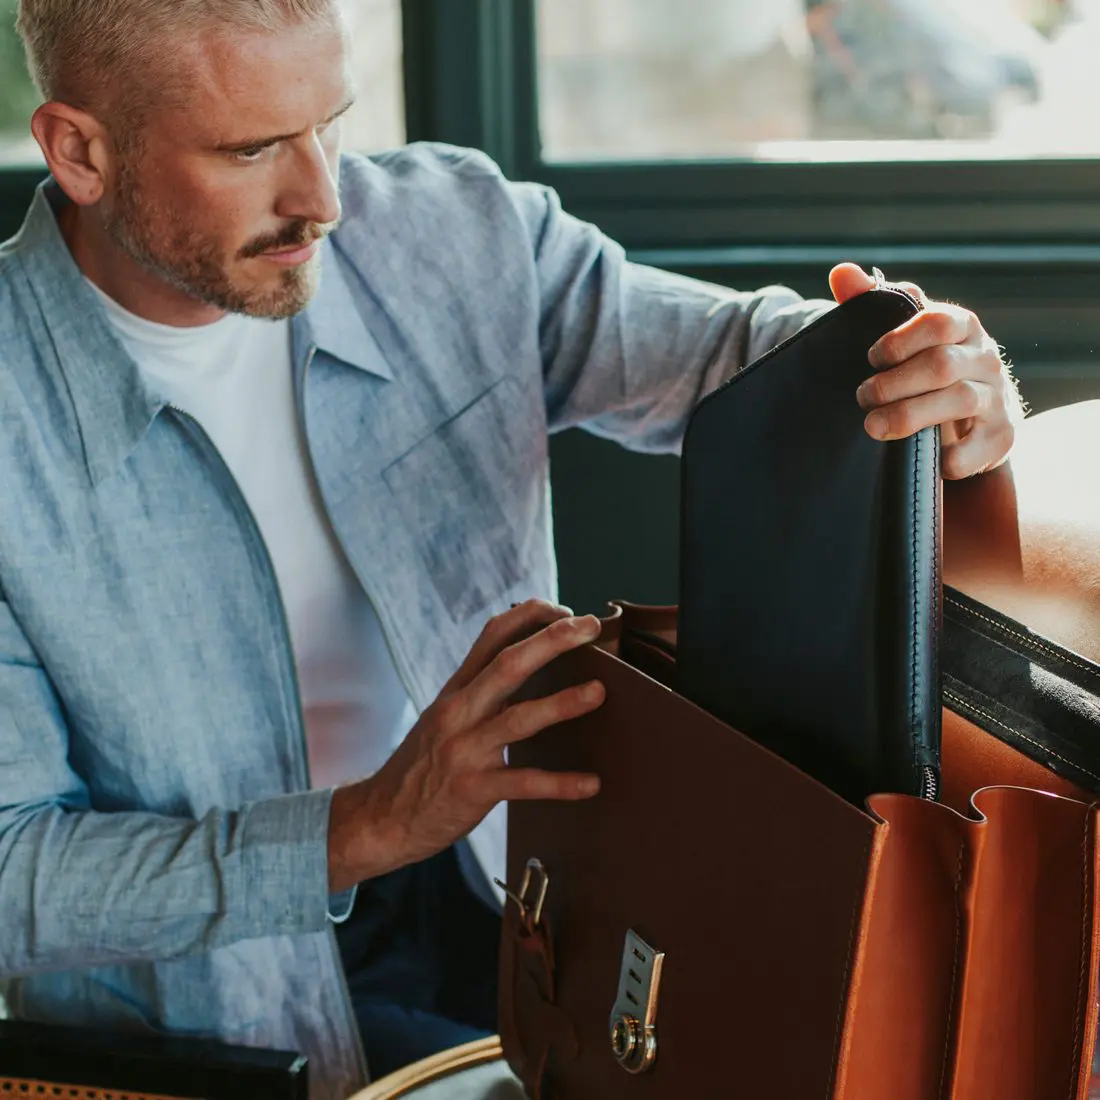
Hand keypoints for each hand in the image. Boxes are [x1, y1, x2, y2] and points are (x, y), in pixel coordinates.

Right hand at [329, 599, 604, 890]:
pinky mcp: (472, 790)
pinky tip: (591, 783)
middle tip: (589, 627)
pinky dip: (559, 784)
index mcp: (456, 691)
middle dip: (551, 642)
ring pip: (518, 719)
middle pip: (508, 665)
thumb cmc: (422, 766)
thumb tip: (528, 665)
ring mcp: (464, 750)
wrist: (380, 818)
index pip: (491, 636)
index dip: (529, 616)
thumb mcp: (444, 717)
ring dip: (561, 704)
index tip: (564, 610)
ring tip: (599, 692)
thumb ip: (480, 692)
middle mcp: (458, 713)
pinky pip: (522, 783)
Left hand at [830, 263, 1022, 479]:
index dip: (900, 339)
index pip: (939, 321)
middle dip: (895, 383)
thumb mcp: (901, 334)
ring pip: (958, 402)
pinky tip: (923, 458)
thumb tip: (841, 272)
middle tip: (862, 397)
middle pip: (942, 366)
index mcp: (962, 326)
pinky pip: (977, 448)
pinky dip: (948, 457)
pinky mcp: (1000, 436)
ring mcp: (997, 398)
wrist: (971, 417)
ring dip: (910, 415)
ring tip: (873, 426)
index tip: (871, 358)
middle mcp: (985, 358)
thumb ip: (871, 303)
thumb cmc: (923, 365)